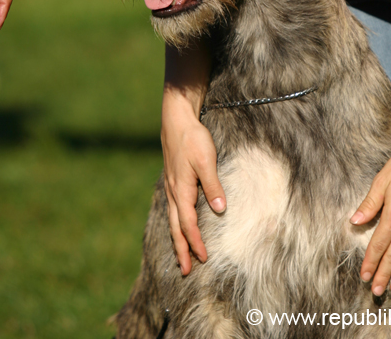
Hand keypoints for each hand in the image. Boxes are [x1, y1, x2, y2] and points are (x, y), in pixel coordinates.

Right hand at [162, 95, 225, 274]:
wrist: (177, 119)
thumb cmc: (193, 138)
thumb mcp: (206, 160)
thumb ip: (213, 184)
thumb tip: (219, 209)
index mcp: (181, 190)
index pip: (188, 224)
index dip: (195, 243)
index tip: (203, 259)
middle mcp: (173, 192)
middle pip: (176, 228)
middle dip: (181, 250)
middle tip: (185, 270)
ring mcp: (171, 186)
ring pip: (172, 219)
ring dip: (177, 239)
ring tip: (181, 255)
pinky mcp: (173, 179)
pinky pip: (173, 209)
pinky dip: (176, 223)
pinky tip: (179, 224)